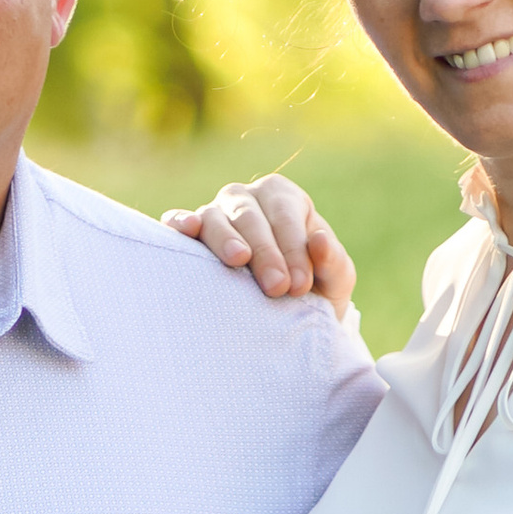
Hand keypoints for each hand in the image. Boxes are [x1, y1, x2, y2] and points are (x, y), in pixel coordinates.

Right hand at [161, 173, 356, 315]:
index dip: (293, 249)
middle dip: (265, 252)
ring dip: (226, 238)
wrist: (280, 314)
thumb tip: (319, 240)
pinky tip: (189, 230)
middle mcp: (245, 199)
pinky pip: (178, 221)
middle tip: (277, 288)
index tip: (300, 285)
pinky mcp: (189, 232)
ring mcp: (215, 213)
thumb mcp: (334, 280)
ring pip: (215, 217)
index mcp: (283, 199)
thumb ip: (332, 261)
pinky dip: (181, 223)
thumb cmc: (311, 290)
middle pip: (251, 217)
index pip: (286, 216)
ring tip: (239, 260)